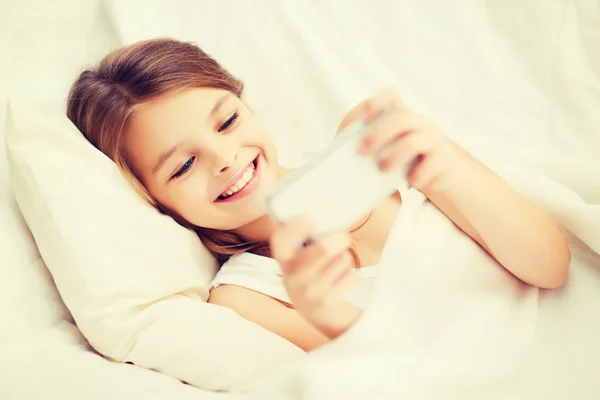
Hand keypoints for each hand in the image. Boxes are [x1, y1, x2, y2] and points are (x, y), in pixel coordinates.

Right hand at [270, 218, 361, 338]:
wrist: (315, 311)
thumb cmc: (310, 273)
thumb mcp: (299, 258)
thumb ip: (304, 240)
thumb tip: (327, 216)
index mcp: (283, 260)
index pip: (280, 241)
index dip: (295, 228)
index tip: (312, 219)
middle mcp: (292, 276)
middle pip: (324, 249)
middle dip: (339, 239)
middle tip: (344, 237)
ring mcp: (308, 291)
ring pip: (341, 261)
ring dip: (344, 258)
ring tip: (337, 264)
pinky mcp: (326, 302)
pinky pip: (350, 276)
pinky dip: (350, 274)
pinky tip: (341, 279)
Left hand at [339, 88, 461, 190]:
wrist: (441, 175)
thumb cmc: (406, 161)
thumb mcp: (389, 149)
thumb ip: (372, 145)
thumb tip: (348, 155)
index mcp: (402, 116)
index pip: (391, 96)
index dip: (377, 101)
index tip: (364, 113)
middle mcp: (419, 123)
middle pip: (400, 118)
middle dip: (378, 134)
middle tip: (361, 153)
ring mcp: (433, 139)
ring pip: (414, 141)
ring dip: (395, 156)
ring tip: (382, 170)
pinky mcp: (443, 158)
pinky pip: (430, 164)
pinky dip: (417, 175)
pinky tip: (410, 183)